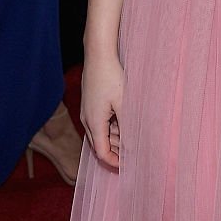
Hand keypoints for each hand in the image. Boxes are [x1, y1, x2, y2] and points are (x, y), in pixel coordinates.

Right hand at [80, 52, 123, 167]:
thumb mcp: (124, 103)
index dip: (115, 162)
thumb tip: (131, 145)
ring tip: (132, 136)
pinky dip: (111, 127)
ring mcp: (87, 111)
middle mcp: (87, 120)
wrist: (98, 55)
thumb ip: (127, 126)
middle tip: (133, 153)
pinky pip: (99, 122)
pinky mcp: (90, 103)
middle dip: (116, 151)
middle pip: (100, 145)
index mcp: (94, 124)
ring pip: (100, 133)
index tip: (128, 165)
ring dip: (114, 138)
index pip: (102, 153)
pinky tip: (124, 121)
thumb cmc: (111, 76)